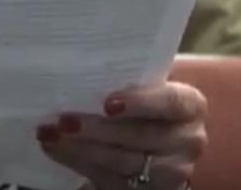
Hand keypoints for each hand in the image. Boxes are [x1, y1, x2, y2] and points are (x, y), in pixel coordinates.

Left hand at [39, 82, 206, 189]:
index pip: (171, 102)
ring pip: (122, 162)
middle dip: (97, 129)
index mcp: (190, 106)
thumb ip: (130, 78)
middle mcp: (188, 141)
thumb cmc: (146, 104)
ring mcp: (170, 172)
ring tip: (50, 134)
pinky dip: (79, 163)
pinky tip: (56, 150)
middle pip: (140, 136)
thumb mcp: (150, 87)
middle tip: (62, 120)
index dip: (141, 102)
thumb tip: (83, 62)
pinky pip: (109, 179)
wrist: (159, 144)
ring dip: (80, 148)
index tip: (107, 103)